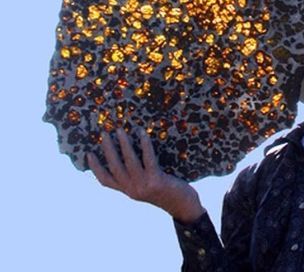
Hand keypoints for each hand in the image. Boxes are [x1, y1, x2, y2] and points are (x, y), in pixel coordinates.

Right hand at [87, 128, 204, 223]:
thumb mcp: (146, 186)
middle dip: (108, 150)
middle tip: (104, 133)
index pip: (105, 181)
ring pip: (128, 162)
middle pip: (114, 168)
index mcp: (128, 191)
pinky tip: (142, 133)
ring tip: (119, 130)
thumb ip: (137, 175)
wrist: (182, 206)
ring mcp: (143, 186)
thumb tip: (130, 153)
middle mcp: (132, 190)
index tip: (89, 153)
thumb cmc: (166, 191)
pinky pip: (148, 159)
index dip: (95, 168)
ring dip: (123, 144)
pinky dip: (144, 145)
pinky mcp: (156, 180)